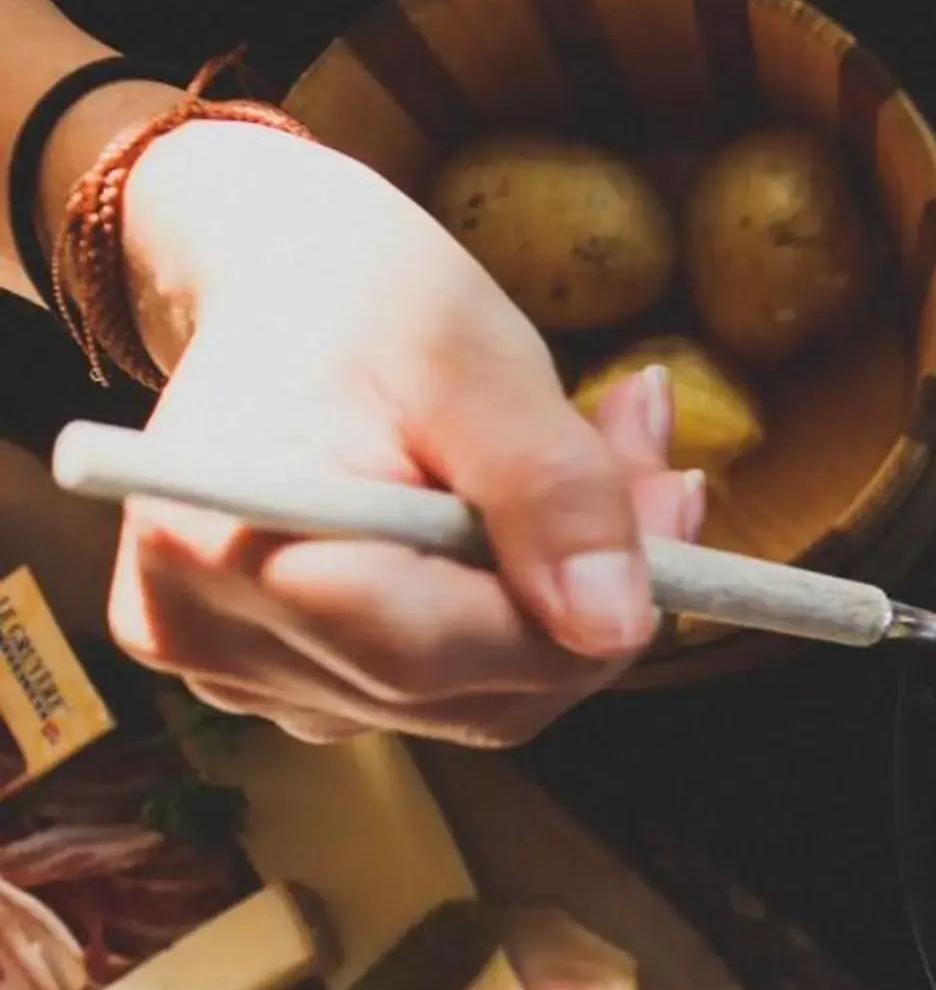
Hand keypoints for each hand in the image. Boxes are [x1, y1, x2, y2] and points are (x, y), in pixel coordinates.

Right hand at [106, 121, 700, 744]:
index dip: (573, 610)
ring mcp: (248, 678)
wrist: (284, 288)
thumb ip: (551, 490)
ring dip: (572, 603)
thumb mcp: (473, 358)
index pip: (426, 652)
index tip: (671, 503)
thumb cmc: (361, 299)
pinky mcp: (298, 685)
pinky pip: (459, 690)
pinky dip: (526, 616)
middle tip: (661, 470)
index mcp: (212, 547)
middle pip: (468, 691)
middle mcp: (210, 638)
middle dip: (593, 597)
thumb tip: (614, 626)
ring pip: (484, 701)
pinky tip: (539, 524)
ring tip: (605, 464)